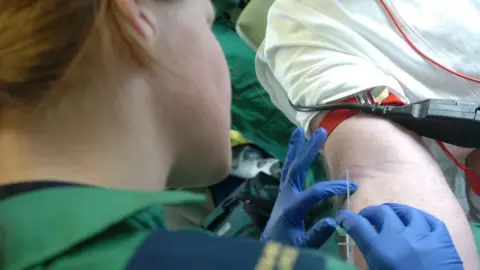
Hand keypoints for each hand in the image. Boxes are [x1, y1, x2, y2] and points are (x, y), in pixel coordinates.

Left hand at [260, 127, 357, 247]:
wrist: (269, 246)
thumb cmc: (287, 246)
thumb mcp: (303, 245)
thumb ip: (317, 234)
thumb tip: (334, 221)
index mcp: (292, 208)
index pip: (314, 192)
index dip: (333, 188)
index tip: (352, 186)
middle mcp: (286, 195)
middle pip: (297, 168)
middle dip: (309, 150)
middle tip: (320, 132)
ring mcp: (284, 191)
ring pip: (289, 165)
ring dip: (295, 147)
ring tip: (299, 130)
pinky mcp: (284, 191)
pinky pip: (288, 170)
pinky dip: (292, 156)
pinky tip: (295, 146)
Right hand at [336, 203, 462, 269]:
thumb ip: (369, 256)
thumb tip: (364, 244)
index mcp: (379, 250)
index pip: (357, 224)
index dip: (346, 218)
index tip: (342, 218)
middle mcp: (398, 236)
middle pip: (380, 212)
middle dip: (369, 213)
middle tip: (367, 220)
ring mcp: (422, 234)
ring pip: (405, 211)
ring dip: (394, 212)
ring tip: (391, 217)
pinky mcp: (442, 238)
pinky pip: (429, 219)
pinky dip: (419, 218)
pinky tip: (416, 221)